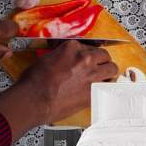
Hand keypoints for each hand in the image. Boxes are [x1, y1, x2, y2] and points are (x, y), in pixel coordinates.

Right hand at [0, 40, 117, 140]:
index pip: (89, 47)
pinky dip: (106, 88)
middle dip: (102, 61)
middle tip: (98, 67)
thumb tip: (67, 60)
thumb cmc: (34, 82)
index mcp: (72, 48)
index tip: (87, 60)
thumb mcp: (47, 59)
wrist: (33, 99)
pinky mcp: (94, 91)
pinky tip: (102, 90)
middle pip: (104, 55)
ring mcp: (92, 75)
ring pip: (112, 69)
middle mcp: (85, 59)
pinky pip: (109, 87)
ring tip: (104, 77)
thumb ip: (62, 56)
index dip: (88, 55)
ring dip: (108, 72)